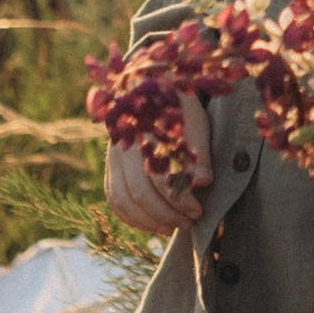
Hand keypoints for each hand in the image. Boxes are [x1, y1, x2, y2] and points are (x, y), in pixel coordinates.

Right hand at [104, 94, 211, 235]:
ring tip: (172, 227)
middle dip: (166, 215)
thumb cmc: (179, 104)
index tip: (198, 210)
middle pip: (139, 192)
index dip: (179, 199)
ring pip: (123, 199)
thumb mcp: (195, 119)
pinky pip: (114, 198)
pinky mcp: (110, 164)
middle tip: (189, 222)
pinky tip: (152, 223)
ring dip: (148, 221)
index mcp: (146, 129)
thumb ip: (199, 151)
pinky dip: (131, 217)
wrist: (152, 85)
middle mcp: (124, 144)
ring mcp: (113, 154)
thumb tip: (203, 182)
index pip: (159, 176)